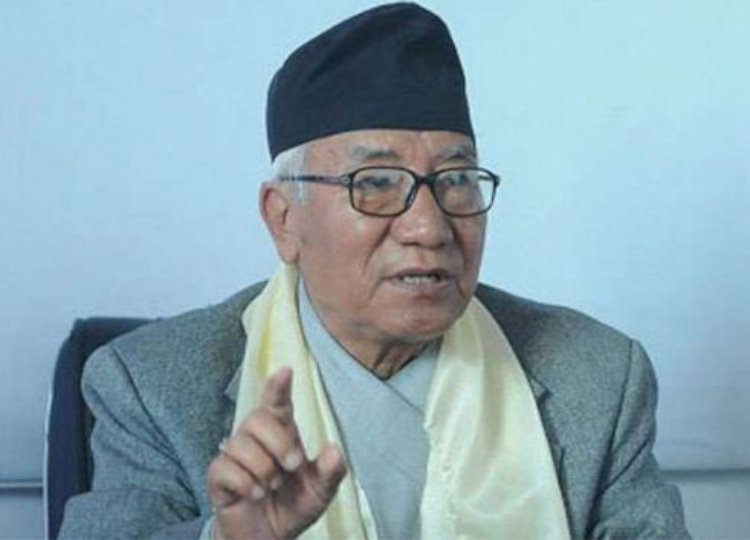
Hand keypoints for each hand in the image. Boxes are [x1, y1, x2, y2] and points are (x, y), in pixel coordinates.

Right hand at [208, 367, 346, 539]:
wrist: (268, 538)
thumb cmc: (292, 506)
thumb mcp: (319, 493)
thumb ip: (330, 473)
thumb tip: (335, 450)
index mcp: (282, 435)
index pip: (277, 404)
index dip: (278, 387)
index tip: (285, 371)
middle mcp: (256, 439)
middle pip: (257, 418)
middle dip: (278, 442)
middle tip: (292, 466)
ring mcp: (234, 456)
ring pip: (241, 444)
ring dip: (263, 469)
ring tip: (270, 487)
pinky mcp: (218, 476)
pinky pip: (225, 468)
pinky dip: (246, 483)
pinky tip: (255, 494)